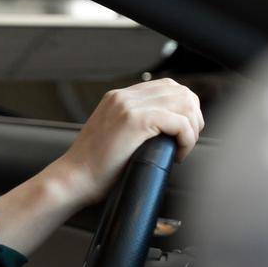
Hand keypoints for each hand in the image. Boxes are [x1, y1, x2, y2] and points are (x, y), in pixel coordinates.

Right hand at [47, 79, 203, 207]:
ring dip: (192, 127)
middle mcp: (124, 96)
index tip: (182, 131)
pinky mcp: (135, 121)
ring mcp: (129, 106)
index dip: (184, 108)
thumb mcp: (113, 135)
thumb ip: (134, 123)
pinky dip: (187, 139)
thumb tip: (168, 128)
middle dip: (193, 116)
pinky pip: (180, 122)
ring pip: (184, 103)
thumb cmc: (93, 167)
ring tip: (183, 147)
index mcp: (118, 98)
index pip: (167, 87)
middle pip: (181, 91)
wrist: (73, 179)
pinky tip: (178, 154)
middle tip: (187, 141)